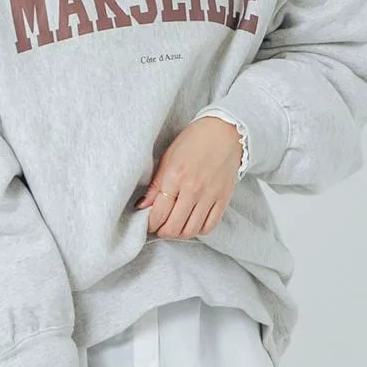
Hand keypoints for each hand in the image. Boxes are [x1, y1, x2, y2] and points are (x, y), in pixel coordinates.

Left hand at [134, 114, 242, 236]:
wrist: (224, 132)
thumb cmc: (193, 142)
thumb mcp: (168, 158)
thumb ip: (155, 185)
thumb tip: (141, 206)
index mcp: (175, 177)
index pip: (158, 214)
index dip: (150, 224)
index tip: (148, 223)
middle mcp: (193, 189)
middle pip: (173, 227)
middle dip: (163, 232)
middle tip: (160, 227)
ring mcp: (210, 196)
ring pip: (191, 230)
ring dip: (179, 234)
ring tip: (174, 227)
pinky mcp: (223, 199)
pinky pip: (210, 226)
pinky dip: (198, 230)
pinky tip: (192, 223)